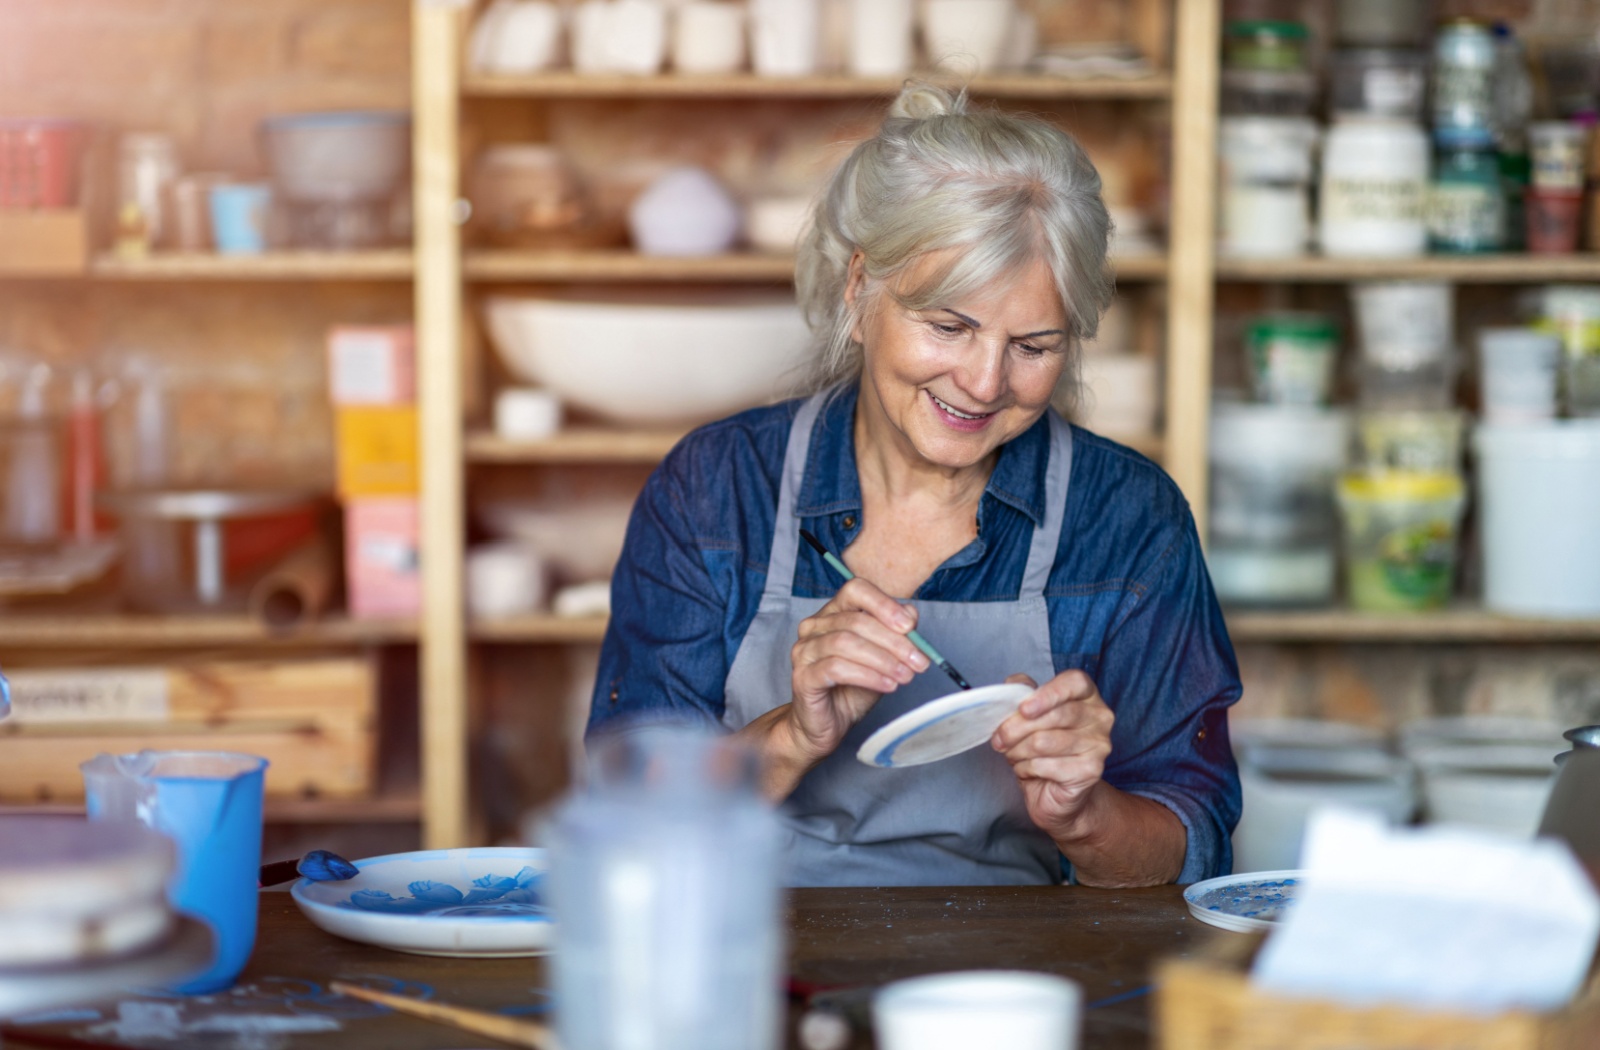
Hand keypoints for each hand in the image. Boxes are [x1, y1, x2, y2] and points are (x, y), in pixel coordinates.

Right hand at [786, 577, 930, 762]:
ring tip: (905, 676)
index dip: (884, 604)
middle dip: (894, 642)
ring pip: (847, 643)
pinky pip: (836, 668)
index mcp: (833, 613)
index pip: (856, 590)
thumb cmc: (852, 689)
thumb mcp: (882, 659)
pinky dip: (868, 675)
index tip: (910, 626)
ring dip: (883, 660)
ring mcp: (805, 650)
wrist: (827, 725)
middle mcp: (814, 626)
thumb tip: (911, 615)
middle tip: (919, 661)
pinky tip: (887, 685)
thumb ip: (895, 635)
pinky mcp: (803, 675)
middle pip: (857, 621)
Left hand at [991, 670, 1114, 840]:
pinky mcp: (1091, 770)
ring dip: (1018, 750)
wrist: (1058, 794)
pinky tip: (1028, 770)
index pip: (1075, 682)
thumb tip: (1012, 685)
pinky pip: (1045, 765)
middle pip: (1055, 714)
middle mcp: (1099, 717)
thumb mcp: (1029, 716)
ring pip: (1044, 741)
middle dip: (1016, 728)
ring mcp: (1099, 744)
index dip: (1048, 693)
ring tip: (1014, 755)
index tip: (1023, 708)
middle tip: (1000, 739)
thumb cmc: (1043, 750)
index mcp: (1086, 695)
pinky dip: (1026, 768)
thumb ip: (1023, 694)